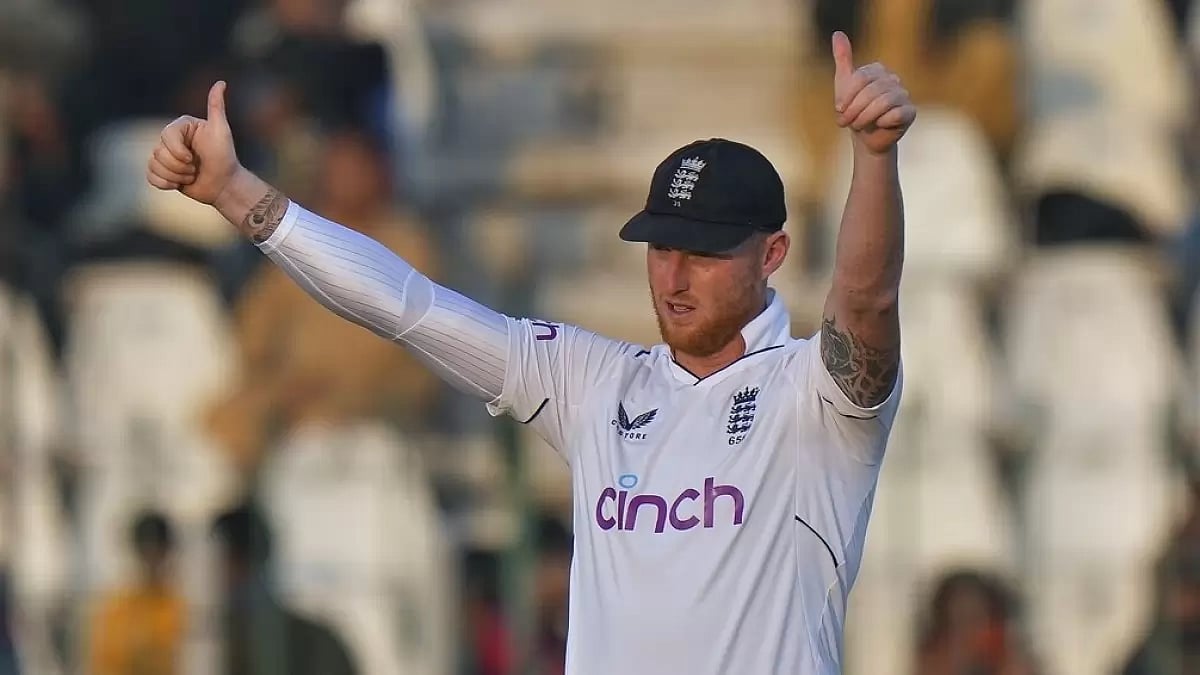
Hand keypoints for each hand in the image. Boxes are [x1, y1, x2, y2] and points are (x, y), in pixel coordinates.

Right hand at [146, 81, 240, 204]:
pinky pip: (150, 176)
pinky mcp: (163, 171)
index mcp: (181, 126)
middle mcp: (172, 139)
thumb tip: (221, 82)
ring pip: (154, 164)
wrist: (225, 185)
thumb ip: (216, 107)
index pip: (166, 135)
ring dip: (175, 176)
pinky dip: (164, 183)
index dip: (177, 151)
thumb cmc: (225, 157)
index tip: (193, 158)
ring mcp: (166, 155)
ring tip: (192, 175)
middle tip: (196, 168)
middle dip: (179, 166)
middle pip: (158, 152)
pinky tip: (178, 184)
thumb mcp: (221, 131)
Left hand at [832, 32, 916, 154]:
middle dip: (854, 110)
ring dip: (865, 117)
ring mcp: (904, 95)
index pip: (861, 78)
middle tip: (845, 122)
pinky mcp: (910, 112)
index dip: (847, 95)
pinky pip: (896, 114)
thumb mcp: (843, 84)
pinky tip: (878, 125)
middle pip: (871, 91)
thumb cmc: (854, 109)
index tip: (839, 109)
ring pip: (884, 103)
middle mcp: (893, 80)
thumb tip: (837, 34)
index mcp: (878, 71)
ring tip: (858, 124)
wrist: (866, 137)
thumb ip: (843, 59)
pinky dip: (882, 122)